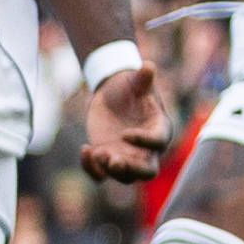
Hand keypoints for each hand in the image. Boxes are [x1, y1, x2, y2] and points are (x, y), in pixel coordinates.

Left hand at [79, 62, 169, 184]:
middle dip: (132, 170)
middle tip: (114, 160)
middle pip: (148, 172)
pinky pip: (102, 176)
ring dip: (110, 169)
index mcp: (159, 129)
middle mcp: (146, 149)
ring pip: (124, 177)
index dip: (144, 141)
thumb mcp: (136, 80)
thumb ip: (143, 77)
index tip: (125, 133)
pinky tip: (85, 149)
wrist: (112, 95)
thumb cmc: (129, 87)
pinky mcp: (109, 160)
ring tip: (97, 152)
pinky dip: (92, 169)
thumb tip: (148, 66)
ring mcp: (127, 158)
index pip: (158, 142)